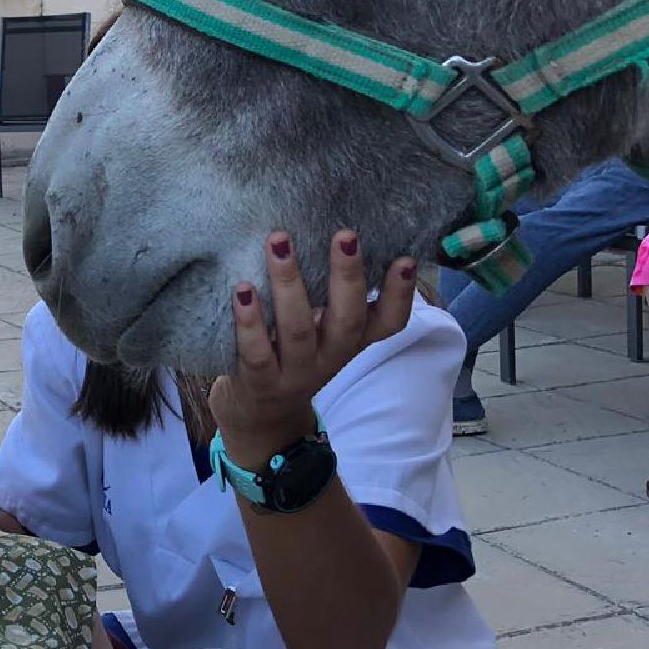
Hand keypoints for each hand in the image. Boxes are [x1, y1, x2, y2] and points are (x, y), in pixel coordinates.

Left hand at [212, 231, 417, 451]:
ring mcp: (295, 373)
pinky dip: (249, 322)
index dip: (400, 295)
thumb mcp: (323, 330)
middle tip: (345, 235)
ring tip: (280, 243)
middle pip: (347, 319)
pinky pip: (256, 352)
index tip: (405, 260)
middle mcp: (330, 357)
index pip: (389, 323)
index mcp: (351, 341)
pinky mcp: (260, 382)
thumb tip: (336, 232)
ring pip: (298, 329)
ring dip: (289, 283)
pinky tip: (243, 290)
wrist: (259, 416)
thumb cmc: (292, 353)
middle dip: (347, 276)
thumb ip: (331, 295)